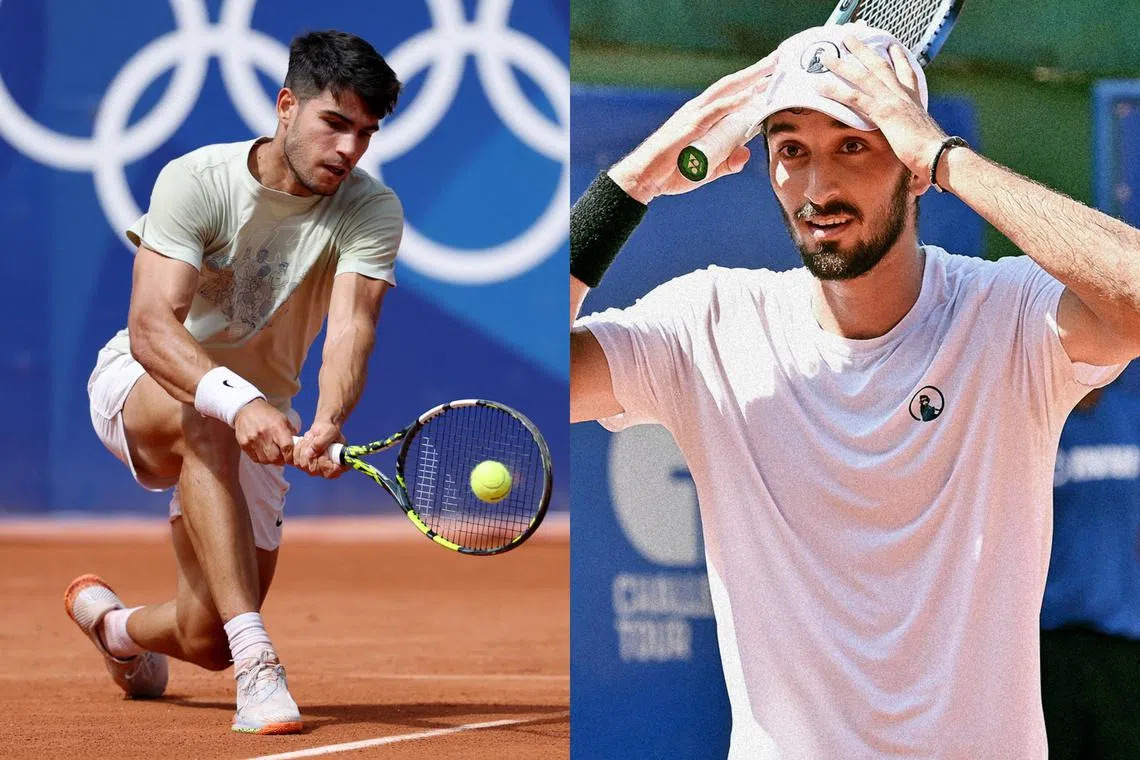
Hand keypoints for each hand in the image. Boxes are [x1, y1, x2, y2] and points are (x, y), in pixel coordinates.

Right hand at [234, 399, 296, 464]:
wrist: (247, 409)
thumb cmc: (268, 415)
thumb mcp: (283, 419)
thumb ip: (291, 433)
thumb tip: (297, 447)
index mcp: (277, 427)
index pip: (286, 447)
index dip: (290, 456)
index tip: (290, 457)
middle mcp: (264, 434)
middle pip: (275, 457)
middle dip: (280, 460)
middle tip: (282, 457)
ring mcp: (252, 440)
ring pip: (265, 460)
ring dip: (271, 460)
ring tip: (272, 454)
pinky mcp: (244, 444)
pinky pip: (255, 458)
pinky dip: (261, 458)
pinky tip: (263, 452)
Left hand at [293, 420, 345, 478]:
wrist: (320, 430)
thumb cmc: (329, 430)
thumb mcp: (329, 432)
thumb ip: (322, 443)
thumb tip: (309, 454)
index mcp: (338, 465)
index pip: (331, 472)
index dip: (325, 463)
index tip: (324, 450)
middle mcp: (325, 471)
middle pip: (313, 469)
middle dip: (312, 451)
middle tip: (315, 439)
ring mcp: (313, 469)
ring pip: (303, 464)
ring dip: (304, 448)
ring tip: (310, 439)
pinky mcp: (302, 465)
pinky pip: (294, 461)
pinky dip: (297, 449)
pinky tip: (303, 442)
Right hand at [608, 53, 777, 203]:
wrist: (645, 178)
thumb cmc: (671, 172)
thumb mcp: (707, 169)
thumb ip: (728, 163)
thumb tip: (745, 154)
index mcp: (702, 117)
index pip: (730, 94)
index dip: (750, 82)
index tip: (771, 74)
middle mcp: (699, 110)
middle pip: (731, 84)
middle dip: (755, 71)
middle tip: (778, 59)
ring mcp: (694, 115)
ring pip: (726, 90)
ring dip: (750, 78)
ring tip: (771, 69)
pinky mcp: (690, 126)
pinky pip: (717, 109)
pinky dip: (735, 101)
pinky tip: (752, 94)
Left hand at [816, 33, 946, 191]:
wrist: (940, 157)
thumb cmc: (936, 162)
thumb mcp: (924, 158)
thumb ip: (917, 169)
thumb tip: (918, 188)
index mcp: (915, 103)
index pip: (906, 76)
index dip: (899, 60)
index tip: (892, 47)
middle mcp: (904, 96)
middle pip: (881, 66)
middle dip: (865, 50)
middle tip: (852, 38)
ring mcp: (893, 101)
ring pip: (864, 75)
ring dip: (843, 63)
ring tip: (826, 54)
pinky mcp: (883, 112)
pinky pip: (854, 97)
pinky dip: (836, 89)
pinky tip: (819, 84)